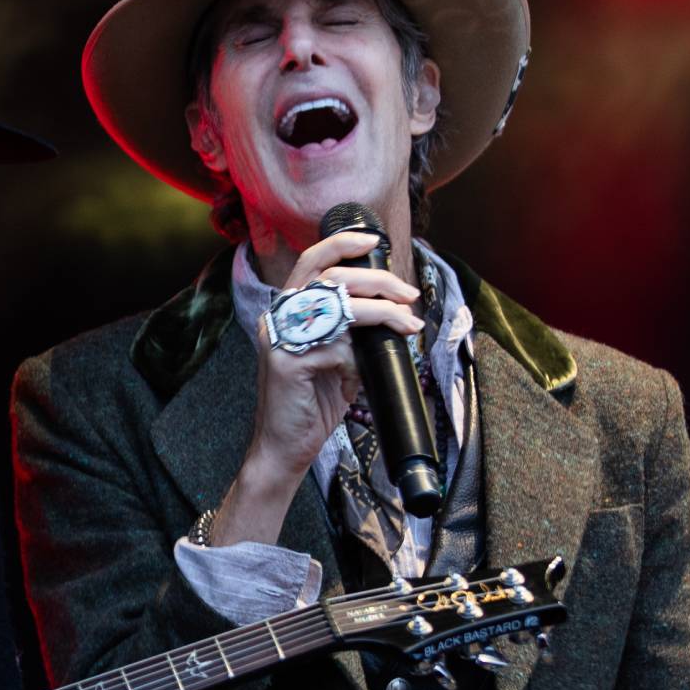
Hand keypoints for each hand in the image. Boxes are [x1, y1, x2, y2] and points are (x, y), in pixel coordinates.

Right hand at [212, 230, 422, 547]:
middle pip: (332, 278)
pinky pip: (337, 348)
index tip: (374, 241)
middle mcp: (280, 317)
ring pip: (339, 308)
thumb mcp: (338, 357)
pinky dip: (359, 359)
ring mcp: (280, 339)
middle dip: (379, 281)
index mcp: (289, 310)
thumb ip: (353, 331)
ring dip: (382, 313)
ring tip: (408, 325)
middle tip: (409, 296)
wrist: (286, 447)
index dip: (341, 244)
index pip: (312, 261)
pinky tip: (363, 375)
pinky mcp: (287, 364)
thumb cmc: (314, 402)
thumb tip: (394, 310)